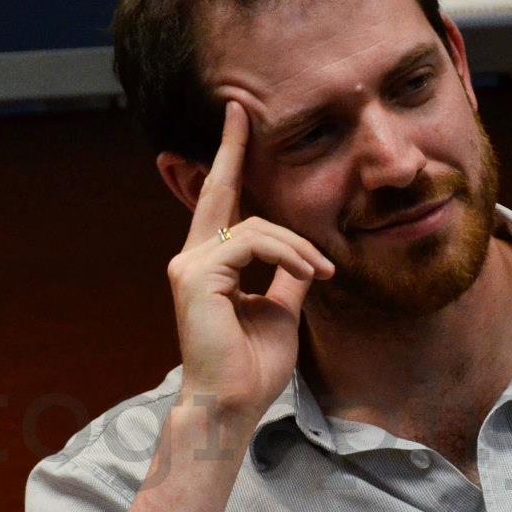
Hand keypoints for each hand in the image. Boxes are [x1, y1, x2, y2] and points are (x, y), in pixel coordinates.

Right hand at [167, 101, 333, 421]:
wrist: (231, 404)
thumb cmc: (251, 367)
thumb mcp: (281, 310)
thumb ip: (286, 277)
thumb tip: (306, 255)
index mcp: (210, 266)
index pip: (224, 206)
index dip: (230, 164)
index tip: (238, 124)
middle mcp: (192, 259)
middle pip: (218, 191)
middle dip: (231, 147)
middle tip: (239, 107)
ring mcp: (189, 266)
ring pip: (255, 226)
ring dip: (299, 247)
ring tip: (322, 273)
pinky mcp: (197, 276)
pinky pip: (252, 243)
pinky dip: (288, 255)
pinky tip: (310, 275)